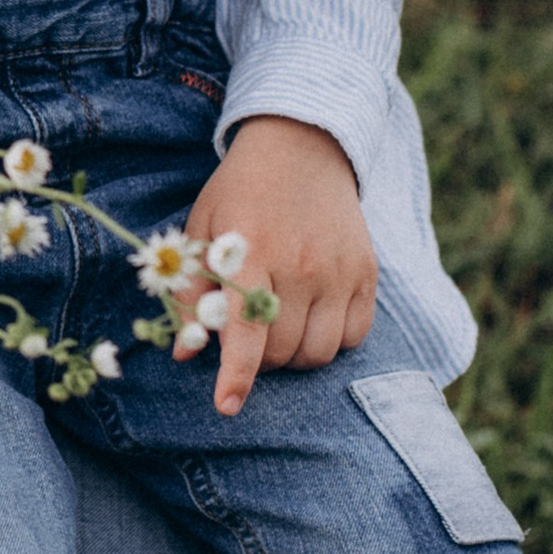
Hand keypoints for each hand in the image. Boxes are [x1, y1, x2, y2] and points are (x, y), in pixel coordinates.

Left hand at [182, 117, 377, 417]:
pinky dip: (332, 342)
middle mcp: (301, 266)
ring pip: (320, 353)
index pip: (245, 332)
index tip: (227, 406)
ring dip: (295, 356)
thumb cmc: (239, 193)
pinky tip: (312, 317)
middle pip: (283, 352)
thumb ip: (191, 294)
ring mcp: (339, 270)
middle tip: (248, 334)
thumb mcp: (201, 230)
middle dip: (261, 359)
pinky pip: (354, 337)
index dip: (236, 376)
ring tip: (279, 327)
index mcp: (252, 254)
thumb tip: (185, 355)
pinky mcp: (367, 273)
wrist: (301, 147)